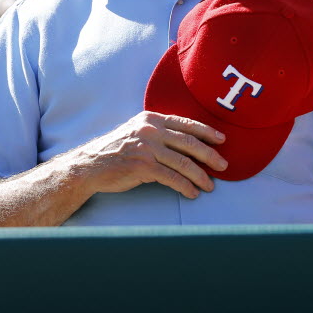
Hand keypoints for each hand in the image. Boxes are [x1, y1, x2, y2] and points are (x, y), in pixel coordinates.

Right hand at [78, 111, 227, 198]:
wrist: (90, 165)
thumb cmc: (116, 150)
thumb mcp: (137, 131)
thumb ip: (159, 132)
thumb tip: (187, 142)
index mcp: (152, 118)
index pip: (186, 123)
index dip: (207, 132)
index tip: (222, 140)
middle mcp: (151, 130)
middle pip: (189, 142)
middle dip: (210, 155)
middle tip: (223, 166)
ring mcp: (147, 148)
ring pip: (183, 162)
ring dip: (200, 176)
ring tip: (209, 185)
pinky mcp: (143, 166)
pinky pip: (172, 178)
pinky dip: (185, 187)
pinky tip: (192, 193)